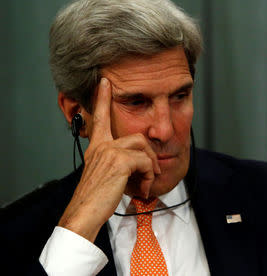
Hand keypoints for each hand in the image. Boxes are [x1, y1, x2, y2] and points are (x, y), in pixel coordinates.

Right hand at [58, 78, 160, 241]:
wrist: (84, 213)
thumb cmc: (96, 198)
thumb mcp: (106, 175)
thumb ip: (119, 163)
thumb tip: (144, 163)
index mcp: (96, 147)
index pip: (99, 117)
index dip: (102, 98)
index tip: (104, 81)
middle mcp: (101, 146)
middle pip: (138, 137)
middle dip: (150, 155)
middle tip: (153, 171)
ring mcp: (109, 151)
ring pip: (144, 148)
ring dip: (151, 166)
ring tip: (148, 182)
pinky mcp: (119, 160)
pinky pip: (145, 162)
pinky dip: (149, 176)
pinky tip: (144, 189)